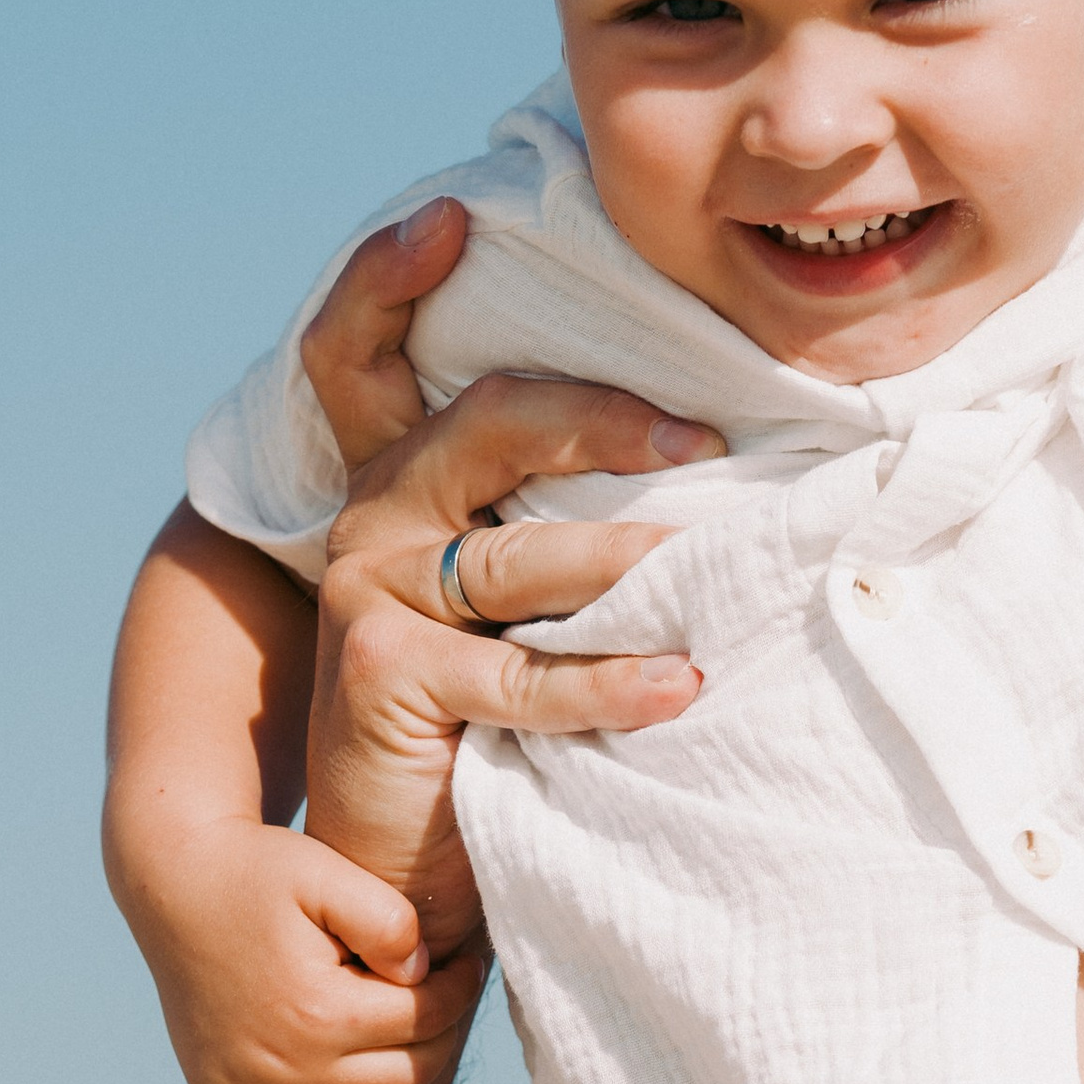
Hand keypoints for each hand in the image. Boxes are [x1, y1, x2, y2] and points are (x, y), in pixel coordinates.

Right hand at [116, 809, 482, 1083]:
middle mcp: (282, 1063)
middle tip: (446, 1006)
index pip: (422, 1021)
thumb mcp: (328, 873)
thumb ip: (390, 922)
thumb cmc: (258, 869)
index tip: (470, 966)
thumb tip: (422, 978)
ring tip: (409, 1051)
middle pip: (400, 1082)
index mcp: (319, 1010)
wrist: (174, 878)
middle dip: (439, 1042)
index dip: (460, 991)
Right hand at [297, 214, 720, 941]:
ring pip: (522, 554)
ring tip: (713, 576)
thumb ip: (570, 527)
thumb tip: (710, 468)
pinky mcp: (383, 672)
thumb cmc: (495, 730)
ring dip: (631, 565)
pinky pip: (522, 669)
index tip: (454, 214)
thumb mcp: (531, 610)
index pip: (377, 349)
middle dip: (607, 419)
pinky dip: (611, 679)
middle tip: (707, 445)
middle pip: (490, 425)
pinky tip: (682, 684)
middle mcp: (375, 520)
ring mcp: (369, 593)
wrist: (410, 869)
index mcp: (405, 484)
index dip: (390, 275)